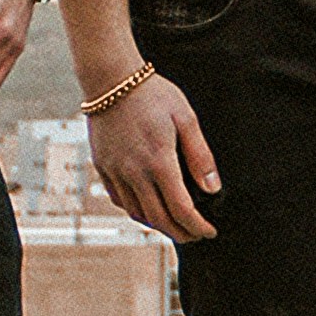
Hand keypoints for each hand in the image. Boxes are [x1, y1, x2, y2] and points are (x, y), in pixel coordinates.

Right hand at [87, 72, 220, 239]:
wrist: (110, 79)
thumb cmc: (153, 95)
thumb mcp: (186, 118)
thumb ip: (200, 156)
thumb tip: (212, 189)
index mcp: (159, 162)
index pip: (181, 209)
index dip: (198, 226)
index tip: (210, 232)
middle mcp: (134, 173)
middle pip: (159, 219)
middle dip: (180, 233)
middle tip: (195, 235)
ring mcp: (115, 172)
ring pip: (137, 213)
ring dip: (158, 225)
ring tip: (174, 224)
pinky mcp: (102, 167)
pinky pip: (119, 200)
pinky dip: (136, 211)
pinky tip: (148, 208)